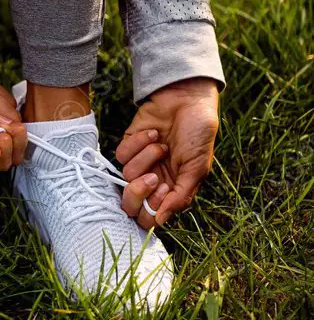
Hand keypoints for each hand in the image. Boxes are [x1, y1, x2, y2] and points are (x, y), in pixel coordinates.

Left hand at [115, 77, 219, 228]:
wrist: (187, 98)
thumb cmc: (198, 132)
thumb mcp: (197, 167)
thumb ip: (181, 196)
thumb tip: (161, 221)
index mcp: (172, 190)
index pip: (150, 216)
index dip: (151, 209)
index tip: (164, 190)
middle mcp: (154, 179)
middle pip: (130, 203)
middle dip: (138, 193)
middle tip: (154, 177)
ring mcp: (140, 162)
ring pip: (127, 176)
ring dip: (147, 158)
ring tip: (163, 145)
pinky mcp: (129, 144)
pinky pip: (121, 155)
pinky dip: (138, 144)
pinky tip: (154, 133)